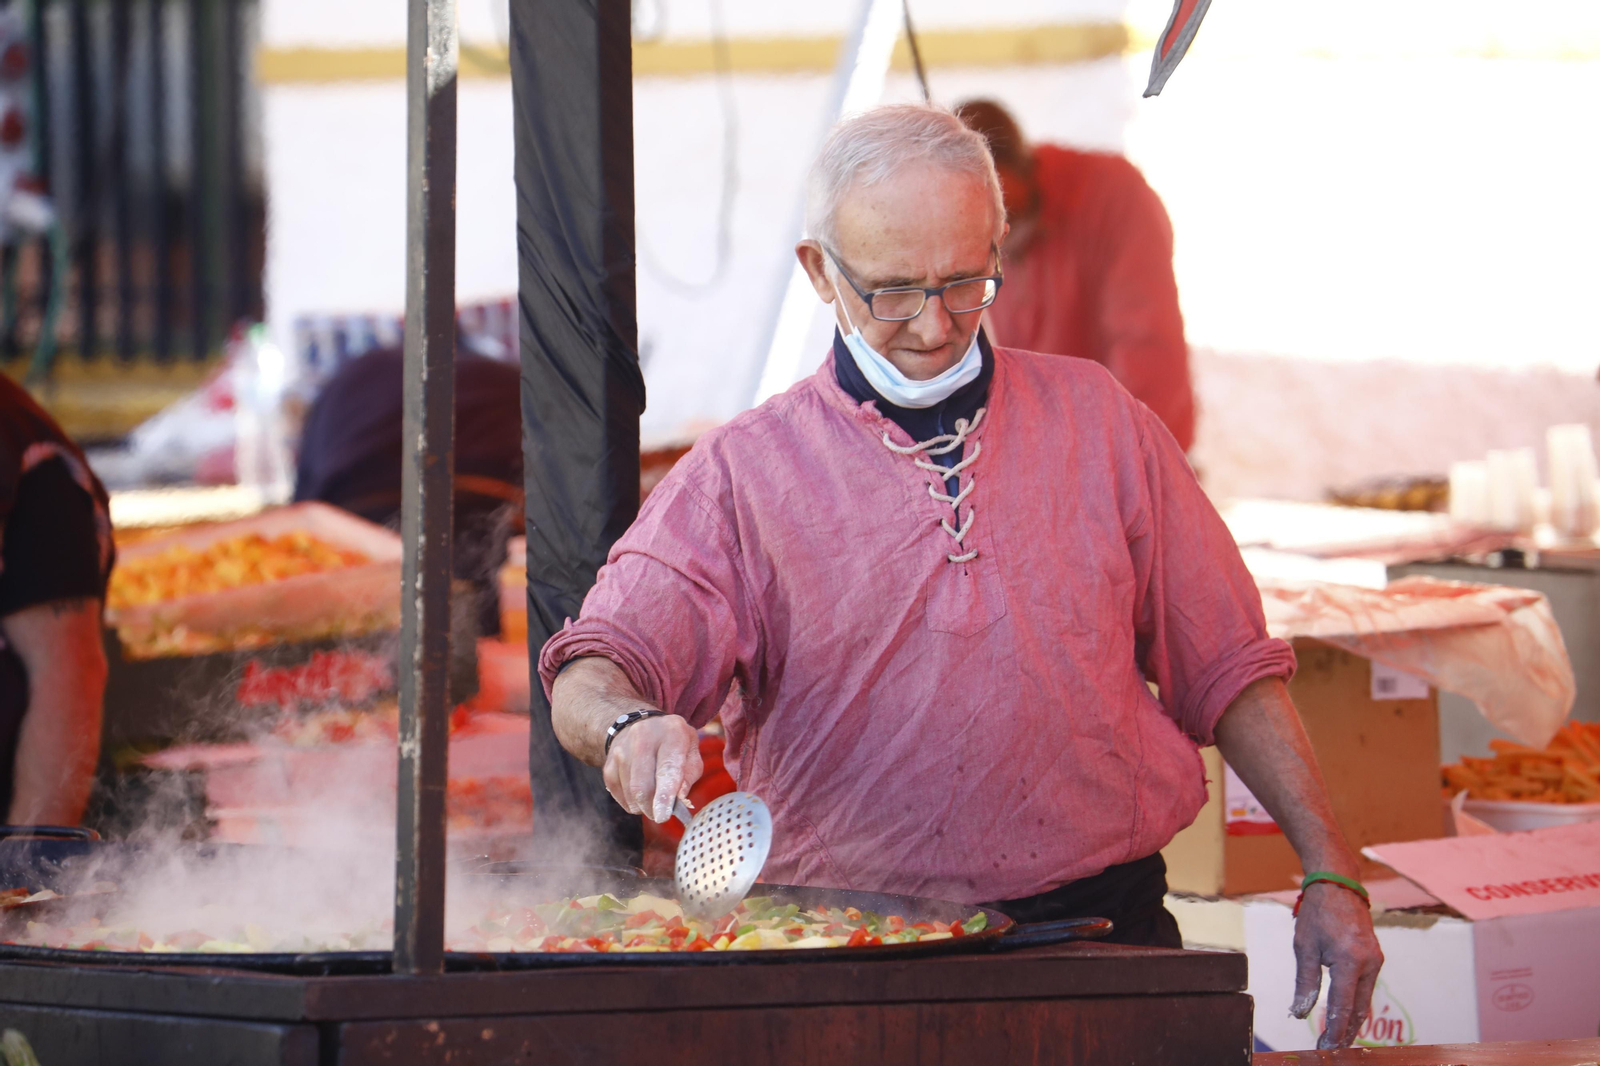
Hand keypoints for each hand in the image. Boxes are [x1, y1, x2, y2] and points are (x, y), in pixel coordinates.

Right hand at [602, 714, 703, 823]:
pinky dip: (631, 802)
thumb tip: (679, 799)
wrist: (639, 724)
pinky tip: (639, 792)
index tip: (663, 816)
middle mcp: (642, 738)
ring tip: (652, 797)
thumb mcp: (691, 750)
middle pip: (642, 787)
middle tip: (661, 814)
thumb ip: (689, 775)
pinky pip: (619, 795)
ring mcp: (621, 751)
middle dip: (652, 808)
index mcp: (671, 733)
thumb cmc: (672, 743)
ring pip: (630, 794)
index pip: (667, 769)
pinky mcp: (608, 764)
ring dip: (643, 806)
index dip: (664, 795)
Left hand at [1291, 881, 1383, 1048]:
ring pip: (1365, 999)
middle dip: (1346, 1031)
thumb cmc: (1317, 915)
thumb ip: (1305, 983)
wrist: (1338, 886)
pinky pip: (1366, 987)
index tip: (1326, 1047)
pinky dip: (1357, 1003)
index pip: (1344, 1005)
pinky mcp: (1375, 958)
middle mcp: (1369, 963)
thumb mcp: (1304, 947)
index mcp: (1349, 961)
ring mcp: (1376, 961)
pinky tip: (1348, 1016)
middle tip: (1332, 1049)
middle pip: (1359, 1008)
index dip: (1335, 1029)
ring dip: (1353, 1020)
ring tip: (1339, 1039)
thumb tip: (1300, 1013)